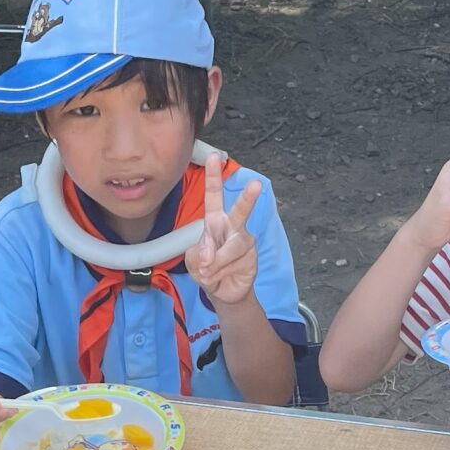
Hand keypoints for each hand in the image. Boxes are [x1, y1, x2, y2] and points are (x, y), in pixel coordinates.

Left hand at [185, 179, 264, 308]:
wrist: (223, 291)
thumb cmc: (207, 268)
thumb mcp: (193, 260)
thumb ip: (199, 253)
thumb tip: (210, 255)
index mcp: (214, 221)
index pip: (214, 196)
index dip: (213, 177)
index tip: (214, 157)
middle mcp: (232, 226)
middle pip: (240, 210)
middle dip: (248, 198)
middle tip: (256, 185)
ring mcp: (244, 241)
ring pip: (229, 247)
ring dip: (214, 262)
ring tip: (207, 272)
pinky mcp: (251, 256)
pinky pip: (233, 262)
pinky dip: (219, 271)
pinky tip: (217, 276)